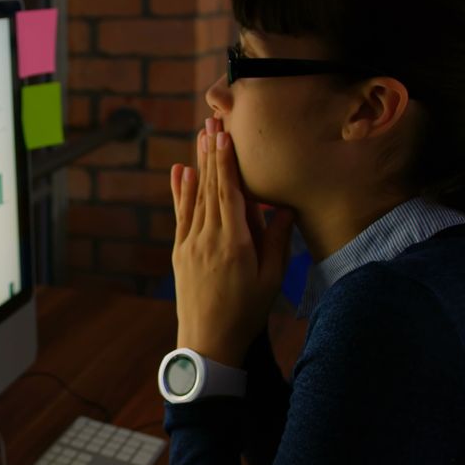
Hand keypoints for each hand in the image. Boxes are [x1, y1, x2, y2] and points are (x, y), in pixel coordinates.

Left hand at [169, 118, 295, 366]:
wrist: (208, 342)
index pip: (230, 194)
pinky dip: (181, 192)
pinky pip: (181, 215)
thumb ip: (277, 241)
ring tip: (199, 137)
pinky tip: (181, 172)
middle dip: (211, 153)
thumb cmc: (247, 312)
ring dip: (198, 165)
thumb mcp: (271, 279)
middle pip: (211, 188)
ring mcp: (190, 245)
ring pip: (195, 197)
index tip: (226, 135)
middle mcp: (208, 239)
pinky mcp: (180, 252)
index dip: (227, 162)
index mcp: (235, 244)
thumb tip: (284, 206)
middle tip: (212, 122)